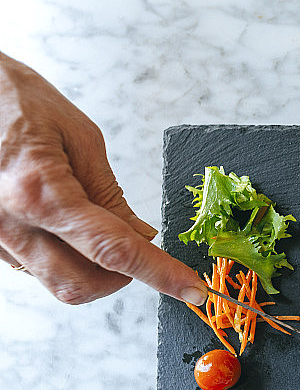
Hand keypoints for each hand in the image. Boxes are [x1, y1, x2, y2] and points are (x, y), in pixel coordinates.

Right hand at [0, 52, 206, 304]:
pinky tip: (73, 230)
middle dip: (124, 278)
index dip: (160, 274)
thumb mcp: (78, 137)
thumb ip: (109, 194)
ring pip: (59, 284)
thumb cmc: (14, 100)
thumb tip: (141, 236)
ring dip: (96, 273)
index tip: (192, 290)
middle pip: (83, 283)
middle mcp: (10, 224)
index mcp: (38, 192)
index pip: (114, 250)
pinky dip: (68, 260)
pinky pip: (37, 269)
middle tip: (144, 253)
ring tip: (104, 232)